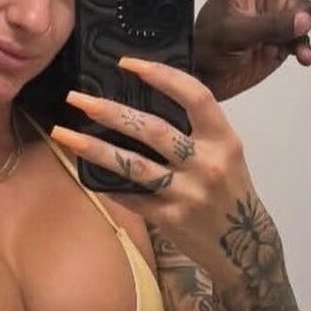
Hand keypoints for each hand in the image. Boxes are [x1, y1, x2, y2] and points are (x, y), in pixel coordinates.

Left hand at [51, 58, 277, 291]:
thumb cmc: (230, 192)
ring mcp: (189, 193)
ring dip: (95, 149)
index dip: (161, 75)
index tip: (126, 63)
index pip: (195, 95)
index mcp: (224, 139)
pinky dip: (110, 186)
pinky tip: (87, 175)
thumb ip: (196, 131)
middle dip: (111, 111)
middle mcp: (207, 163)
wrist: (246, 246)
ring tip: (64, 135)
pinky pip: (133, 198)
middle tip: (77, 99)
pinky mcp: (172, 219)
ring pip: (135, 165)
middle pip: (154, 129)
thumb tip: (144, 103)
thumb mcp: (225, 154)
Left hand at [194, 0, 310, 100]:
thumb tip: (303, 20)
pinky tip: (302, 57)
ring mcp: (278, 14)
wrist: (207, 79)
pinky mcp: (284, 37)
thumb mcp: (233, 31)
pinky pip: (305, 38)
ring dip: (301, 26)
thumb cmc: (207, 47)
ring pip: (307, 10)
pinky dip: (305, 47)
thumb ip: (270, 24)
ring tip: (282, 43)